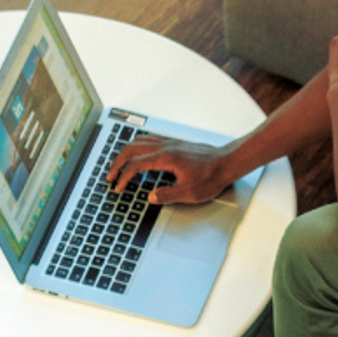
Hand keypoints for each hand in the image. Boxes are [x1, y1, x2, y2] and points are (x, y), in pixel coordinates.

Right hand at [105, 134, 232, 204]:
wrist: (227, 162)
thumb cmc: (212, 176)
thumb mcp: (190, 193)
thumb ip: (167, 195)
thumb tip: (151, 197)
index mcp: (166, 158)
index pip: (136, 165)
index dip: (123, 177)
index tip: (117, 187)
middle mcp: (165, 147)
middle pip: (131, 149)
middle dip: (117, 162)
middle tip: (110, 175)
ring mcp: (169, 142)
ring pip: (139, 141)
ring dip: (125, 152)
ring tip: (118, 164)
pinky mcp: (174, 143)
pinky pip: (148, 139)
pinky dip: (136, 146)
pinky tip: (137, 153)